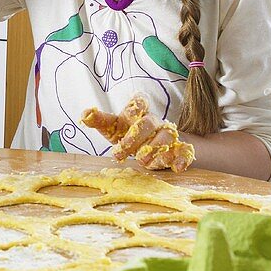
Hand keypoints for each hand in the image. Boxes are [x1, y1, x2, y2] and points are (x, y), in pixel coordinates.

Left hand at [81, 94, 195, 172]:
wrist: (151, 147)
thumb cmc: (128, 134)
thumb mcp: (112, 128)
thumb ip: (99, 120)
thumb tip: (84, 114)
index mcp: (136, 113)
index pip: (138, 103)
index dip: (135, 106)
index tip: (129, 113)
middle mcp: (153, 122)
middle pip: (149, 122)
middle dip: (137, 137)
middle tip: (123, 153)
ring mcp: (167, 135)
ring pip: (167, 136)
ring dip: (156, 149)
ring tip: (145, 162)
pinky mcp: (179, 149)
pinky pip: (185, 150)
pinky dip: (183, 158)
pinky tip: (177, 167)